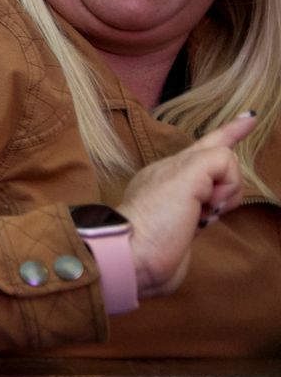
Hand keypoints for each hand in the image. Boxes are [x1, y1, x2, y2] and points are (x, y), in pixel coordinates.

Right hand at [119, 114, 256, 298]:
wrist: (128, 254)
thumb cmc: (145, 258)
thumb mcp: (172, 241)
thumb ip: (188, 227)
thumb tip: (197, 225)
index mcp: (159, 187)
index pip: (194, 158)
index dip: (225, 135)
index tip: (248, 118)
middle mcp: (165, 170)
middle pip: (213, 148)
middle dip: (232, 153)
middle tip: (211, 206)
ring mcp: (174, 166)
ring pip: (225, 159)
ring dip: (227, 194)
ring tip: (203, 217)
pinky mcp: (188, 168)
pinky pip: (225, 161)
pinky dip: (227, 188)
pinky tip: (207, 207)